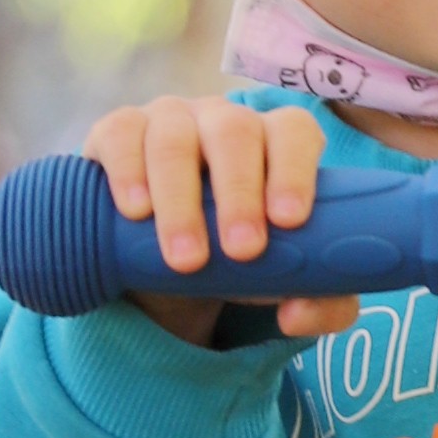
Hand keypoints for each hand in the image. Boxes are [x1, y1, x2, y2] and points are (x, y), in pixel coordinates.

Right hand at [86, 98, 361, 341]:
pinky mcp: (119, 131)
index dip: (294, 169)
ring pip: (175, 140)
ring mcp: (169, 120)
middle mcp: (223, 121)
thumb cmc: (240, 258)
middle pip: (235, 133)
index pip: (293, 132)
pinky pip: (121, 136)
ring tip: (186, 260)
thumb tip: (296, 316)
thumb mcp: (284, 281)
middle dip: (240, 192)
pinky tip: (136, 211)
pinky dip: (128, 171)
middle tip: (242, 251)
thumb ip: (318, 303)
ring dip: (181, 200)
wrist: (166, 259)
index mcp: (274, 141)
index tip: (289, 221)